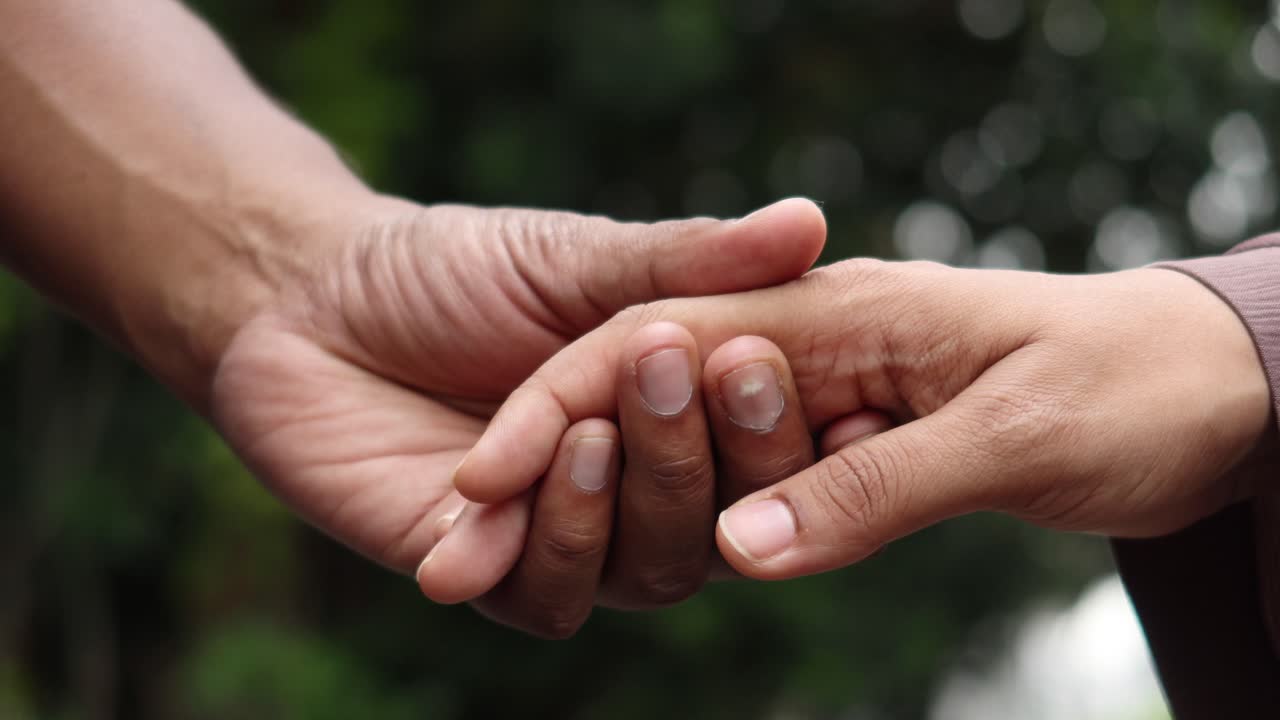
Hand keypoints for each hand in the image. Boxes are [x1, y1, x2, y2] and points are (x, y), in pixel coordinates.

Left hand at [209, 195, 825, 592]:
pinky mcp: (485, 574)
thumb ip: (687, 260)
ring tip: (589, 429)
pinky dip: (539, 544)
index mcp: (676, 423)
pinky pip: (545, 596)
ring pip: (644, 573)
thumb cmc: (455, 269)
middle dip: (693, 454)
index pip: (762, 455)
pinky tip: (501, 486)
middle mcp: (637, 495)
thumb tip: (811, 224)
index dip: (774, 424)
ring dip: (626, 502)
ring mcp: (565, 540)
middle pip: (714, 525)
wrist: (314, 300)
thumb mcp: (578, 257)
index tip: (762, 357)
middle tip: (672, 368)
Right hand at [455, 260, 1273, 580]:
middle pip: (640, 405)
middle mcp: (804, 354)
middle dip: (545, 473)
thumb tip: (738, 559)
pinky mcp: (846, 452)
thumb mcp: (1011, 434)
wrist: (1209, 389)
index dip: (549, 419)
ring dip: (605, 507)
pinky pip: (750, 494)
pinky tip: (660, 564)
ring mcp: (817, 404)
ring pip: (684, 458)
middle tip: (456, 553)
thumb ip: (871, 487)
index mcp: (827, 313)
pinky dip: (708, 528)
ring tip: (509, 553)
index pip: (643, 351)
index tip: (469, 495)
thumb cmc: (1129, 383)